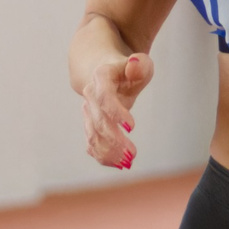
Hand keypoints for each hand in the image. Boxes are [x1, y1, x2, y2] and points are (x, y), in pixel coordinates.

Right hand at [80, 51, 150, 169]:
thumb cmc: (126, 70)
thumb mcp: (139, 63)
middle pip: (99, 121)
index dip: (116, 112)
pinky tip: (119, 164)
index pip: (104, 96)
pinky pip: (92, 144)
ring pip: (93, 136)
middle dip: (115, 140)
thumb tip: (134, 64)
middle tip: (133, 154)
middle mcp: (90, 96)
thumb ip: (140, 65)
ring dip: (108, 152)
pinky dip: (103, 156)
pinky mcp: (89, 126)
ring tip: (128, 162)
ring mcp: (87, 112)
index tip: (132, 127)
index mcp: (101, 77)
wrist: (102, 72)